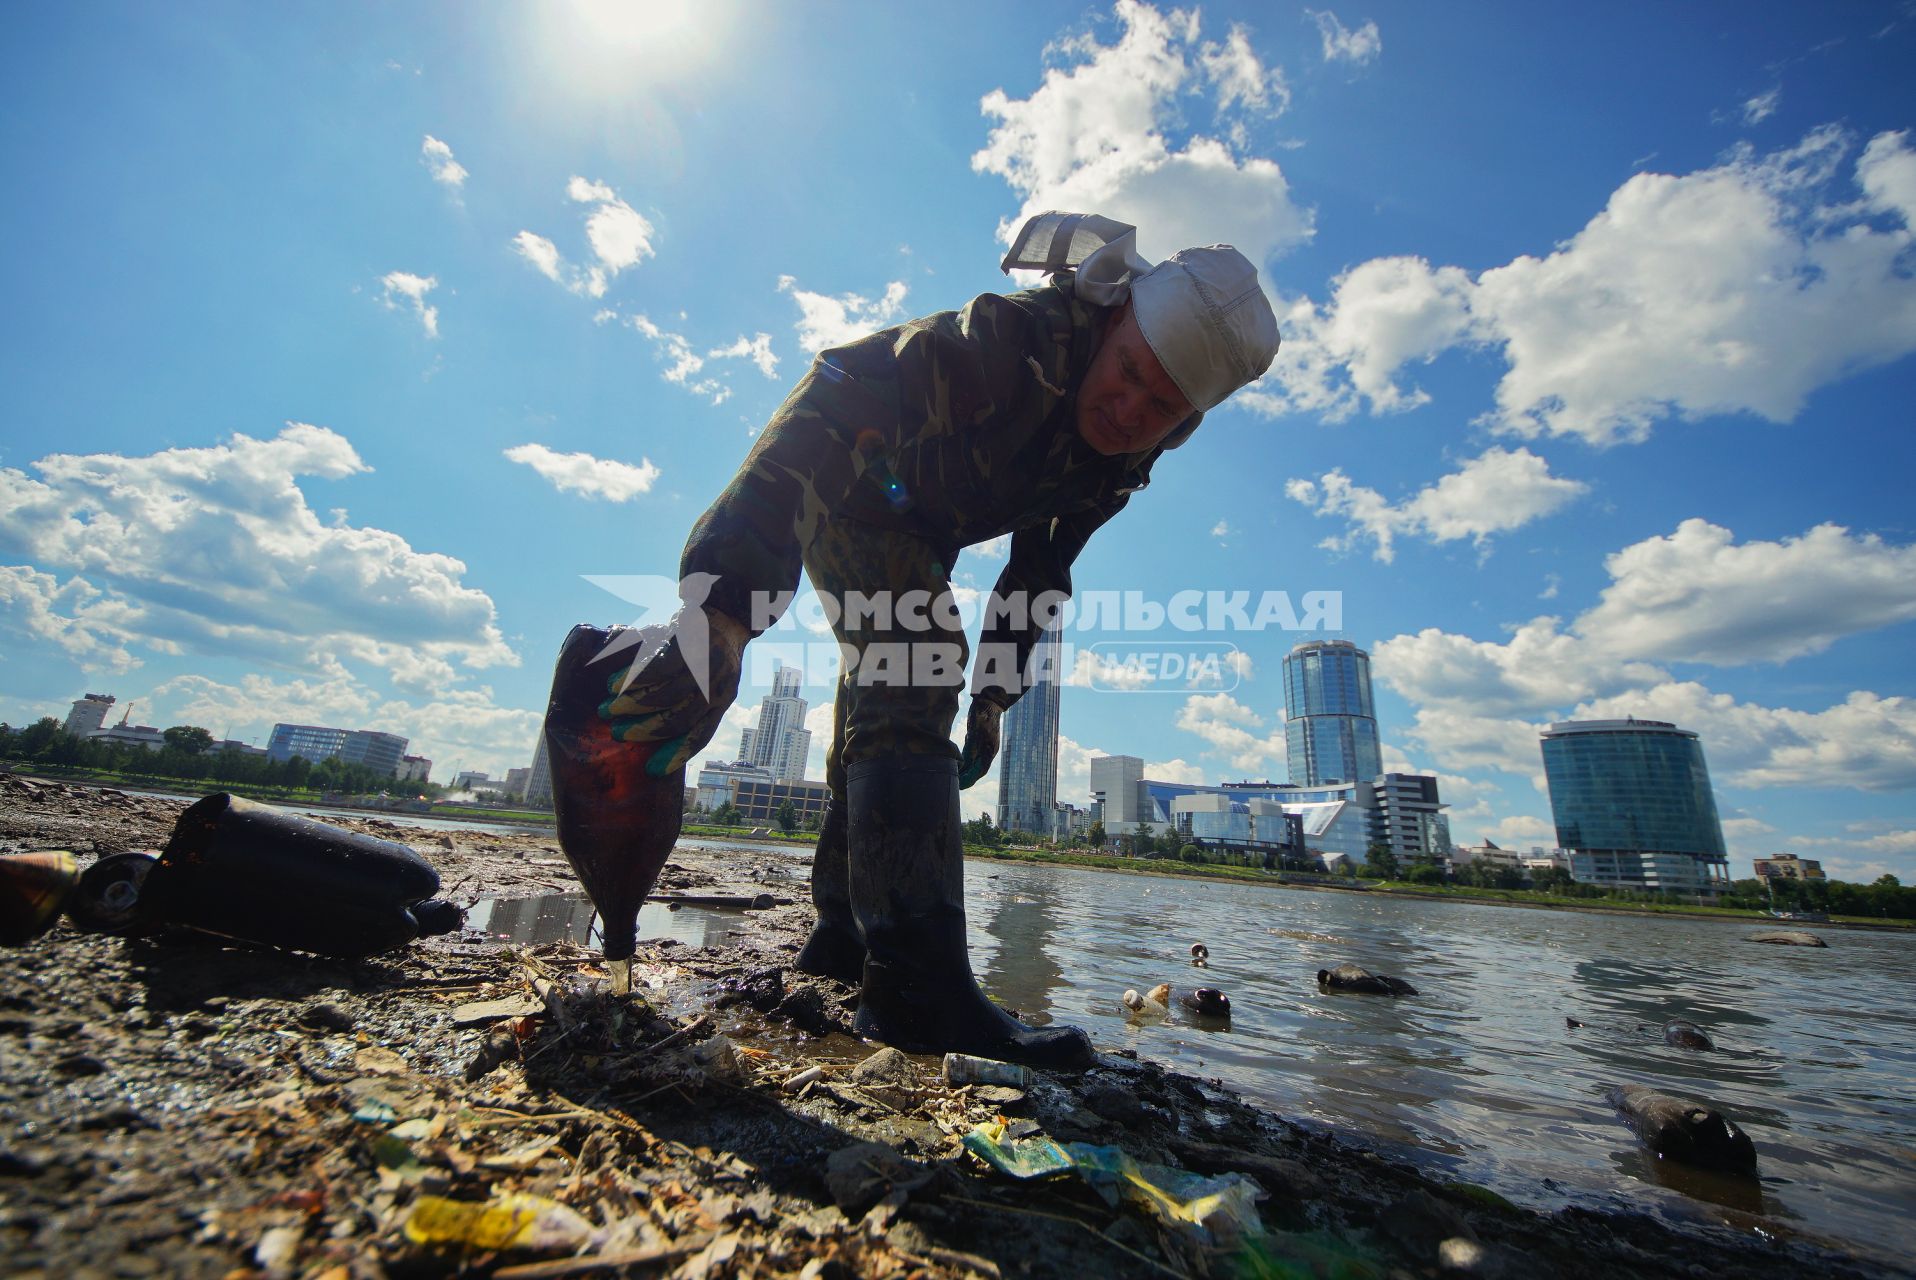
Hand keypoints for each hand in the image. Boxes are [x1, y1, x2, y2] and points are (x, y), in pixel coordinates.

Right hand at [598, 608, 747, 775]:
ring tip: (609, 709)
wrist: (727, 612)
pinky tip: (615, 684)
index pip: (700, 735)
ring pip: (665, 695)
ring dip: (633, 705)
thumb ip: (692, 704)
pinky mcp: (687, 644)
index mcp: (722, 701)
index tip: (652, 770)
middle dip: (645, 731)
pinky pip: (656, 668)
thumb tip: (654, 732)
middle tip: (618, 734)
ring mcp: (703, 665)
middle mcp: (716, 686)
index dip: (677, 754)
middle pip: (680, 718)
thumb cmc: (712, 654)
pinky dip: (632, 679)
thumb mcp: (713, 682)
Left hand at [957, 697, 1005, 788]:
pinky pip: (972, 754)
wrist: (988, 700)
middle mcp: (988, 750)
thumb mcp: (975, 732)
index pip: (980, 771)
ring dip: (965, 770)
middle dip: (967, 777)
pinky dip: (965, 761)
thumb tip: (964, 764)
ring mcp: (984, 745)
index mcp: (990, 750)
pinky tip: (957, 763)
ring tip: (955, 776)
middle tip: (956, 785)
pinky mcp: (979, 739)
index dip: (970, 779)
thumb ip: (970, 747)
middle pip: (977, 769)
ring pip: (974, 762)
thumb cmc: (982, 714)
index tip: (961, 786)